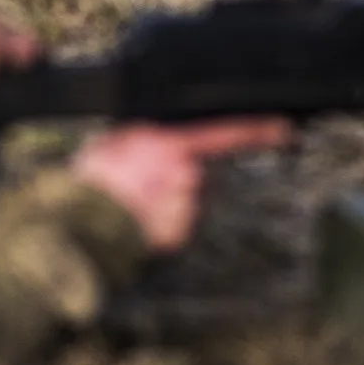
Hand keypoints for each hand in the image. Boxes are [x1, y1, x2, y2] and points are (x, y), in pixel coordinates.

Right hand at [71, 119, 292, 251]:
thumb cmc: (90, 182)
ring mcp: (184, 207)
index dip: (258, 130)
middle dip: (177, 177)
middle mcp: (185, 174)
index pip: (225, 132)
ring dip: (166, 201)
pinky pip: (177, 224)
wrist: (79, 228)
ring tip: (131, 203)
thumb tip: (157, 135)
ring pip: (187, 200)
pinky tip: (137, 220)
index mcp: (169, 144)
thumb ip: (145, 135)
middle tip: (141, 182)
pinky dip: (161, 224)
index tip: (284, 128)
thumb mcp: (113, 140)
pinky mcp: (179, 235)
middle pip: (198, 171)